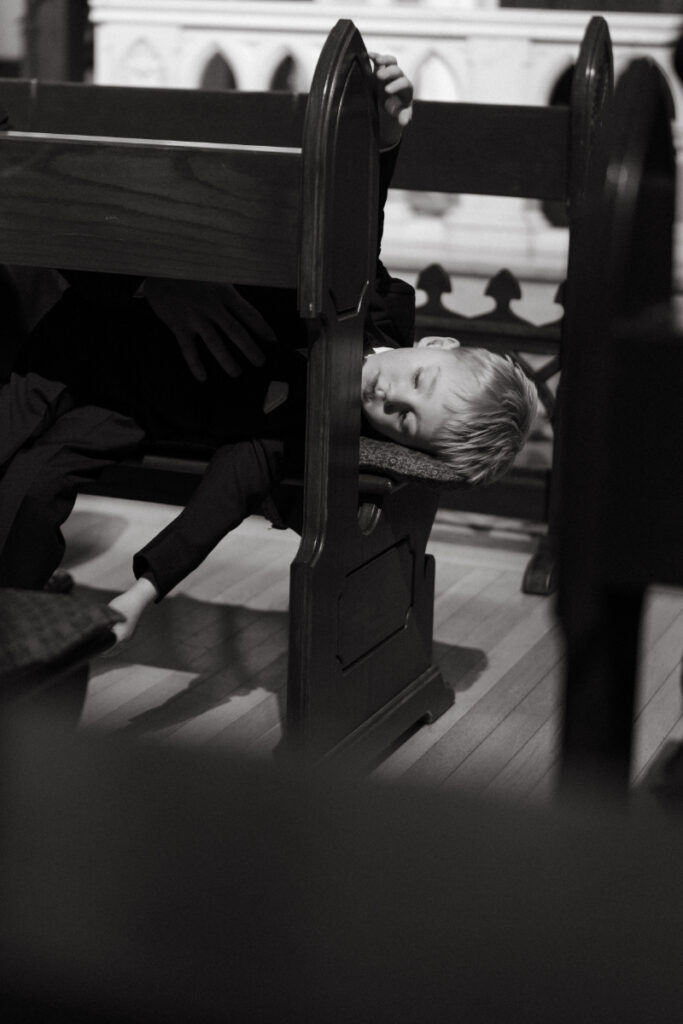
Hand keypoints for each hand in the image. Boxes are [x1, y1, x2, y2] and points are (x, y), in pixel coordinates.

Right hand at [142, 278, 277, 380]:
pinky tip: (202, 376)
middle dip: (250, 349)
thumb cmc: (189, 273)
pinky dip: (196, 364)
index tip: (273, 341)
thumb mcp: (214, 277)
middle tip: (260, 362)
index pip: (249, 314)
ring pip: (215, 342)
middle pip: (236, 331)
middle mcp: (213, 306)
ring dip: (227, 360)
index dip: (263, 328)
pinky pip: (189, 349)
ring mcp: (196, 317)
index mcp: (225, 294)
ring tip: (236, 373)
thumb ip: (227, 295)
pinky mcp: (178, 324)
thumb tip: (241, 313)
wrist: (160, 267)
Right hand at [368, 52, 413, 149]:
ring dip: (384, 59)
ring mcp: (390, 73)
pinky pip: (380, 61)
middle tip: (379, 76)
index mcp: (406, 89)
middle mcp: (399, 79)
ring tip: (376, 60)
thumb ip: (402, 116)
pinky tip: (368, 55)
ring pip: (391, 62)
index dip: (396, 85)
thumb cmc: (396, 112)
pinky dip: (375, 56)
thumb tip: (404, 122)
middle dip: (389, 72)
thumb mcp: (400, 116)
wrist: (389, 109)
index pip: (404, 83)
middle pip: (397, 70)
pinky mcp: (381, 70)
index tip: (386, 90)